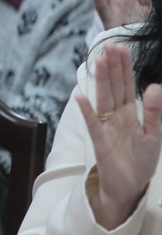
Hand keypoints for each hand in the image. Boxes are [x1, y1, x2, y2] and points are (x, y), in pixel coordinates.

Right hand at [77, 42, 161, 228]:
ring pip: (104, 99)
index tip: (120, 48)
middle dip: (112, 68)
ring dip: (101, 81)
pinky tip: (81, 96)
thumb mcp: (155, 136)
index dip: (124, 68)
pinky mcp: (101, 142)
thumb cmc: (139, 162)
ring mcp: (107, 127)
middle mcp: (117, 116)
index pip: (127, 85)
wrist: (129, 188)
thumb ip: (155, 112)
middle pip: (114, 87)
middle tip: (108, 47)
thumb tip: (155, 86)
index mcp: (131, 114)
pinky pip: (93, 123)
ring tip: (98, 62)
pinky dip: (87, 110)